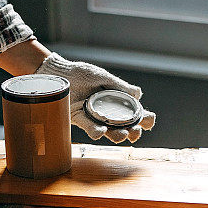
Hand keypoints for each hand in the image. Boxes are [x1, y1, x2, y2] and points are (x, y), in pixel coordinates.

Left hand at [35, 53, 154, 142]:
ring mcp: (94, 118)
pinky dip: (96, 131)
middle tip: (135, 132)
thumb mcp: (102, 77)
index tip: (148, 121)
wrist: (59, 72)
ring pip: (109, 132)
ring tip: (123, 135)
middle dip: (134, 132)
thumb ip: (119, 86)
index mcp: (117, 101)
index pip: (135, 113)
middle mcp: (107, 113)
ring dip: (118, 135)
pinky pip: (89, 128)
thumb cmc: (81, 73)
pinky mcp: (79, 119)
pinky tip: (101, 132)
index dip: (145, 119)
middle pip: (125, 127)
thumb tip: (139, 94)